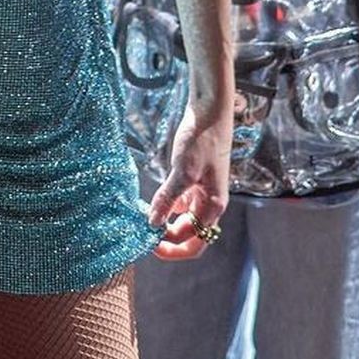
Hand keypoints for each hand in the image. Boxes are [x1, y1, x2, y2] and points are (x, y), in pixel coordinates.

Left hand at [147, 104, 230, 261]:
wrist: (210, 111)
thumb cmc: (202, 140)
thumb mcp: (183, 170)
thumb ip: (168, 198)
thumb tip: (153, 223)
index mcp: (212, 206)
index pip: (192, 242)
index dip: (171, 246)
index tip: (149, 241)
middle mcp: (210, 204)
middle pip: (190, 236)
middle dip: (170, 241)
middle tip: (147, 238)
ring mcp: (203, 193)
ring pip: (184, 220)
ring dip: (167, 224)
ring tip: (145, 219)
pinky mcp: (195, 181)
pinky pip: (181, 203)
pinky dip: (168, 207)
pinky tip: (154, 202)